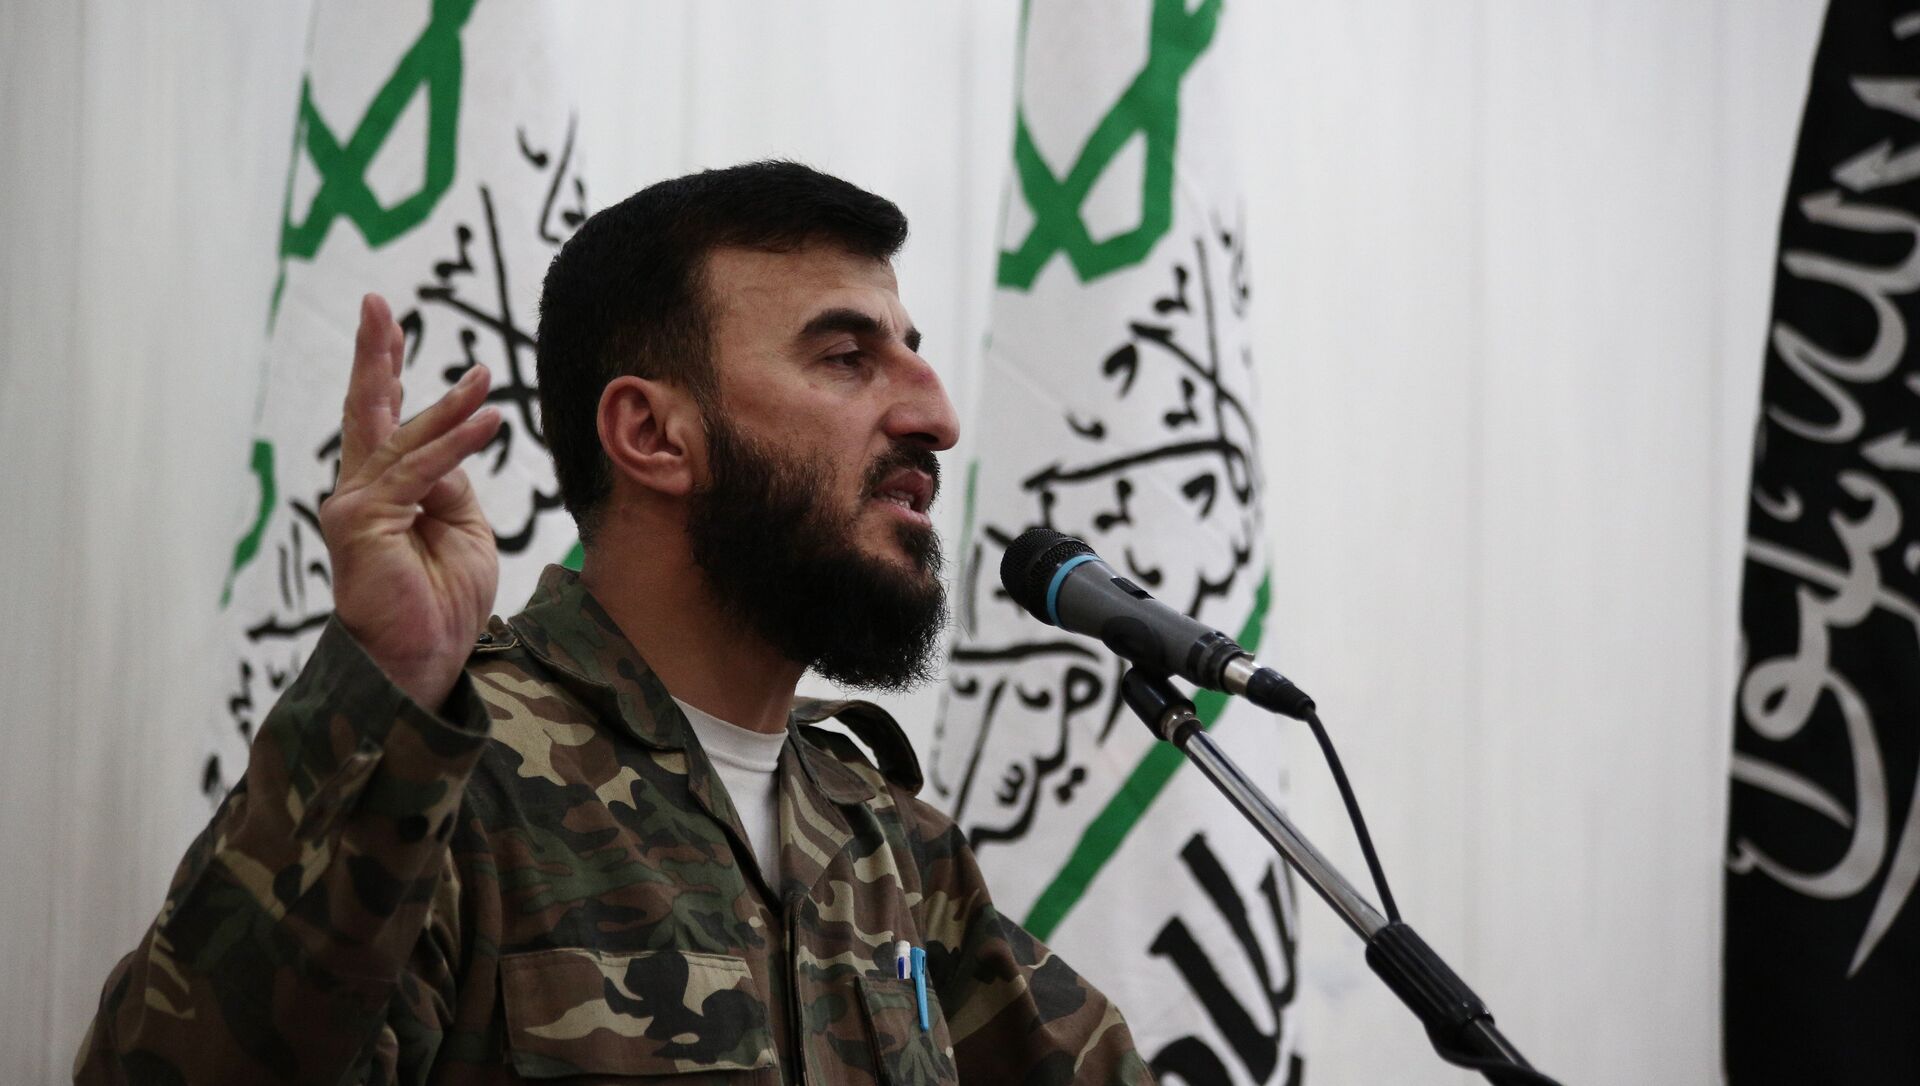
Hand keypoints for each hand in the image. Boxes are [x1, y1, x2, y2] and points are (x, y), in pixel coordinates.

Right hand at [319, 293, 503, 710]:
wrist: (424, 661)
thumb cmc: (443, 605)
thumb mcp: (464, 532)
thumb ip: (451, 484)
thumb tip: (450, 447)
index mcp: (383, 492)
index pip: (385, 423)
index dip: (388, 373)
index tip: (390, 325)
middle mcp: (359, 492)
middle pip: (368, 412)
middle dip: (376, 357)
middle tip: (377, 304)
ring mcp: (355, 507)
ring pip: (404, 440)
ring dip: (448, 405)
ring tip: (484, 375)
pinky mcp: (364, 523)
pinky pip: (420, 473)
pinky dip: (457, 443)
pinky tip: (490, 420)